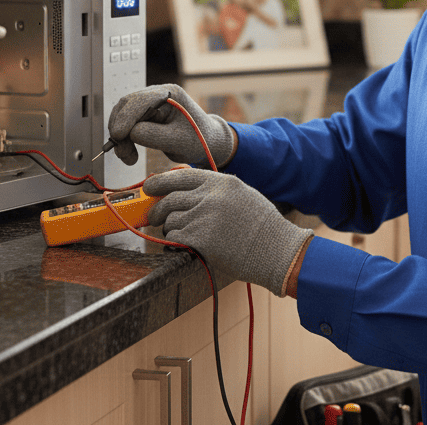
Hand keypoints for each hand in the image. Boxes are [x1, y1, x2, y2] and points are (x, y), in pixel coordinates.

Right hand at [107, 84, 235, 167]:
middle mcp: (157, 94)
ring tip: (128, 157)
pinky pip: (125, 124)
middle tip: (122, 152)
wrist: (206, 143)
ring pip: (122, 115)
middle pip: (127, 106)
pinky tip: (129, 154)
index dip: (127, 117)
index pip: (141, 100)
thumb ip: (154, 135)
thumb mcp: (178, 141)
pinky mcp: (143, 115)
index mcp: (170, 94)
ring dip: (119, 137)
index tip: (118, 136)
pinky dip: (123, 139)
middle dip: (120, 129)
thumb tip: (130, 133)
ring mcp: (149, 104)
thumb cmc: (197, 140)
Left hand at [145, 168, 312, 296]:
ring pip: (170, 220)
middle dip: (158, 209)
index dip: (160, 181)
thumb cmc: (260, 226)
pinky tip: (185, 244)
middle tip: (155, 216)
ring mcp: (204, 217)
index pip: (181, 176)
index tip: (149, 186)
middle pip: (170, 198)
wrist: (276, 250)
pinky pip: (175, 237)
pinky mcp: (201, 239)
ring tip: (180, 234)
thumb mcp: (241, 195)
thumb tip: (183, 192)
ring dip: (170, 228)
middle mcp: (211, 196)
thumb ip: (214, 191)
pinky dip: (175, 242)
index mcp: (221, 182)